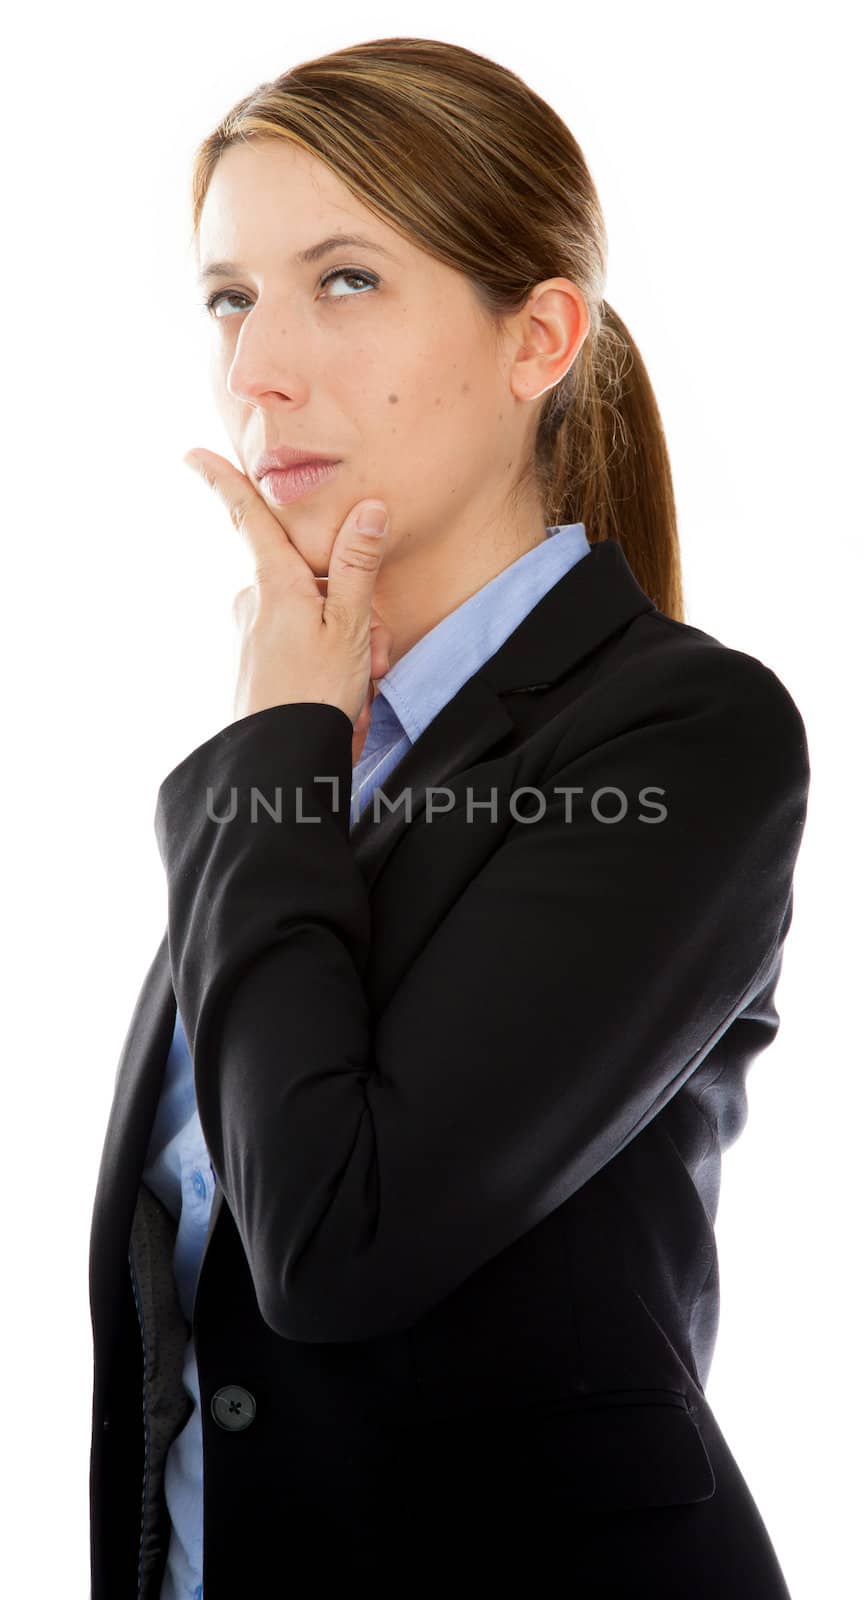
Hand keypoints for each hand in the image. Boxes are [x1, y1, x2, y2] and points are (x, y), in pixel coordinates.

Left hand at [183, 449, 393, 750]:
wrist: (278, 763)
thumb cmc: (314, 696)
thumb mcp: (351, 627)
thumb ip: (358, 567)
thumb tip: (368, 509)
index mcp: (276, 584)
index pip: (248, 518)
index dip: (222, 482)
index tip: (192, 455)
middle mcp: (256, 603)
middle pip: (311, 576)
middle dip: (352, 605)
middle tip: (371, 652)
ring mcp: (254, 633)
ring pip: (315, 612)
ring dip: (349, 639)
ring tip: (361, 680)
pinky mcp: (257, 662)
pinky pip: (303, 643)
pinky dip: (331, 659)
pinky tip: (346, 694)